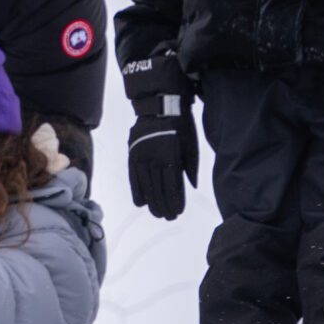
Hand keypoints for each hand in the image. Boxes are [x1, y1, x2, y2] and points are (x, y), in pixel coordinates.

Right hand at [120, 54, 196, 221]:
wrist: (159, 107)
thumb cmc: (180, 125)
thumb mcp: (190, 144)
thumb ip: (190, 167)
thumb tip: (190, 187)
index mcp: (171, 156)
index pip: (172, 185)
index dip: (174, 200)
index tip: (177, 212)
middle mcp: (155, 158)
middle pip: (158, 188)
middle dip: (164, 205)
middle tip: (168, 217)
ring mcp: (142, 157)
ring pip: (146, 185)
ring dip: (152, 202)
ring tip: (157, 213)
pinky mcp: (133, 155)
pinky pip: (133, 177)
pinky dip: (137, 190)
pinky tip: (141, 202)